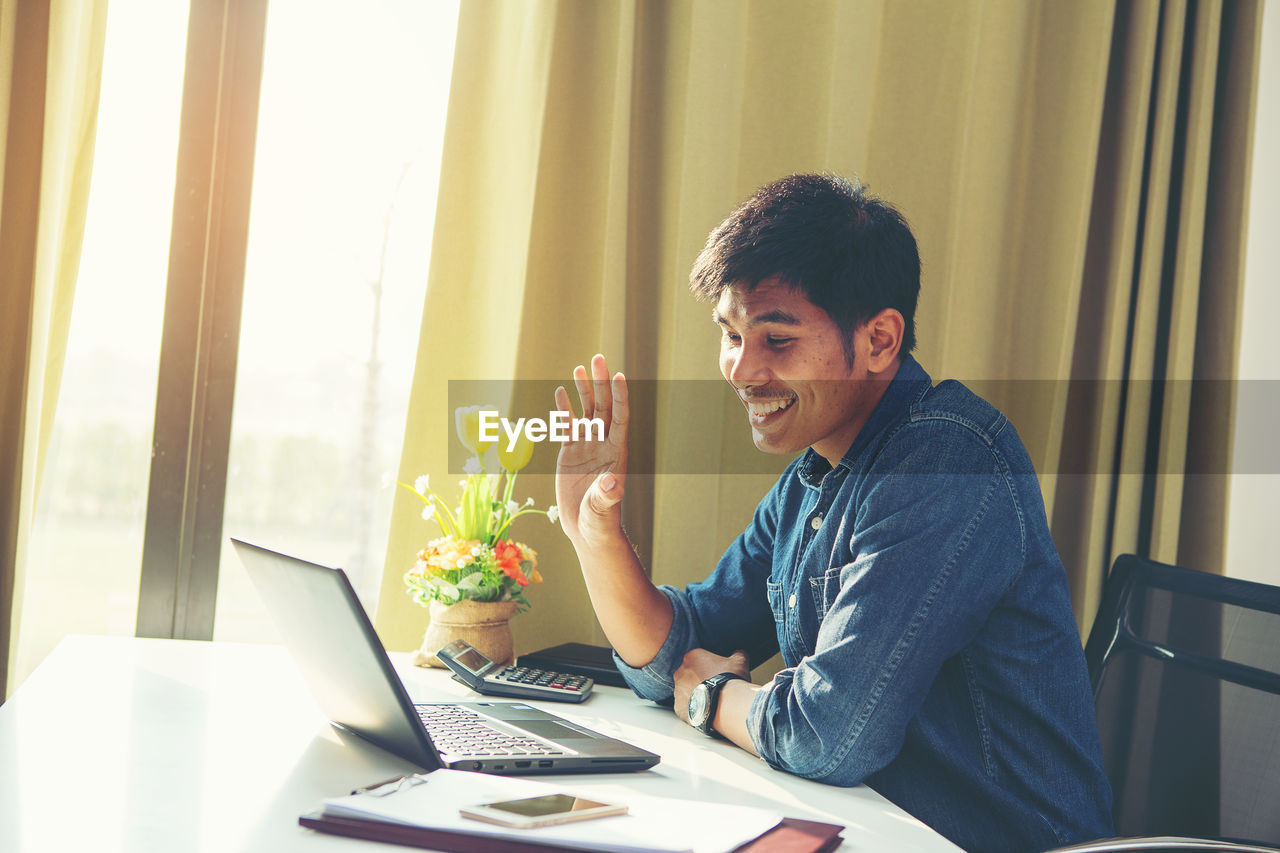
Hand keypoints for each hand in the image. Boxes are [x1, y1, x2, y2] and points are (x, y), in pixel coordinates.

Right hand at [554, 354, 628, 547]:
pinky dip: (564, 409)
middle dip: (601, 383)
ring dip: (584, 390)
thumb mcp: (604, 508)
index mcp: (616, 453)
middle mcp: (603, 445)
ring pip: (586, 412)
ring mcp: (587, 447)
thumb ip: (608, 495)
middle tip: (597, 358)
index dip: (620, 396)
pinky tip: (560, 392)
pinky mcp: (570, 453)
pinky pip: (567, 426)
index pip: (620, 418)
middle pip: (603, 407)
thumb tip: (613, 484)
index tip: (619, 375)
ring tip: (580, 367)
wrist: (586, 530)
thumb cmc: (600, 521)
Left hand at [673, 648, 749, 722]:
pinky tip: (707, 711)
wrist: (727, 705)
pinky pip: (687, 707)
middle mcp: (680, 673)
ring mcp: (677, 691)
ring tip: (712, 701)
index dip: (710, 666)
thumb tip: (739, 652)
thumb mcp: (739, 661)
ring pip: (687, 692)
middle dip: (700, 680)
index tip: (719, 673)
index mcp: (691, 657)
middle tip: (716, 687)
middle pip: (690, 675)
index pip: (699, 659)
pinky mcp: (679, 708)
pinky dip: (695, 709)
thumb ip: (737, 654)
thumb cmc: (731, 680)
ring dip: (697, 694)